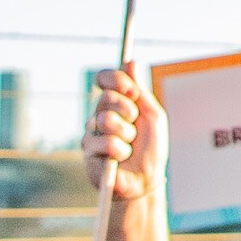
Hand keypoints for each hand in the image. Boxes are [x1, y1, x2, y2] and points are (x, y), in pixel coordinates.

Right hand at [85, 65, 161, 207]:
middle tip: (135, 122)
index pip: (104, 80)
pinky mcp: (88, 153)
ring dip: (127, 134)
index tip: (131, 89)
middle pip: (105, 98)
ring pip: (104, 120)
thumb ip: (141, 90)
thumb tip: (131, 61)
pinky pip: (105, 143)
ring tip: (130, 145)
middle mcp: (99, 115)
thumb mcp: (152, 115)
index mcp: (115, 104)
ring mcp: (91, 133)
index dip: (115, 79)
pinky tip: (121, 158)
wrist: (146, 179)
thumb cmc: (150, 148)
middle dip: (128, 110)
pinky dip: (120, 150)